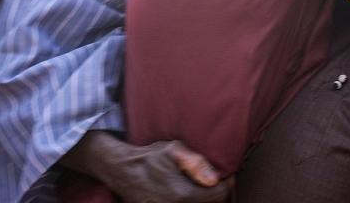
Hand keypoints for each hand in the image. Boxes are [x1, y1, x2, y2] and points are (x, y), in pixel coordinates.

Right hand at [64, 132, 230, 202]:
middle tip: (214, 181)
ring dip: (205, 199)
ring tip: (202, 187)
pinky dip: (192, 202)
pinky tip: (190, 194)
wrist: (123, 170)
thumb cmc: (151, 158)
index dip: (226, 183)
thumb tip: (214, 179)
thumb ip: (196, 164)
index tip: (225, 175)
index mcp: (183, 195)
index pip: (220, 195)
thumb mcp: (174, 151)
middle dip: (216, 193)